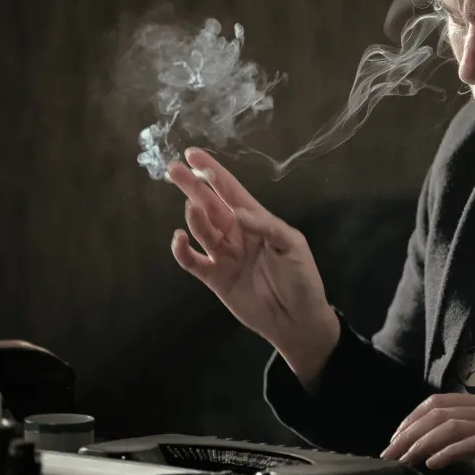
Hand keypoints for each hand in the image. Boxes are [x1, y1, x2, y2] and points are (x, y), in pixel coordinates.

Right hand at [165, 147, 338, 380]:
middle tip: (173, 169)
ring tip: (192, 206)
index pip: (230, 190)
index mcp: (257, 220)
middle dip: (192, 186)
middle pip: (209, 204)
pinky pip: (193, 261)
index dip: (212, 171)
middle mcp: (237, 233)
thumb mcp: (292, 246)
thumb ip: (266, 226)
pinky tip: (179, 239)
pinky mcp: (215, 278)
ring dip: (194, 217)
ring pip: (202, 229)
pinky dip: (182, 250)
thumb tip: (238, 214)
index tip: (192, 154)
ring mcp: (224, 255)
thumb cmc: (302, 279)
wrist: (297, 320)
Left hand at [380, 393, 474, 474]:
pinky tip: (432, 465)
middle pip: (435, 411)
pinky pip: (466, 443)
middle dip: (407, 432)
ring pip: (446, 425)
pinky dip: (444, 453)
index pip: (437, 402)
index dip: (411, 419)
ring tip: (404, 460)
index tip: (396, 439)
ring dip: (419, 444)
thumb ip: (472, 436)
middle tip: (389, 452)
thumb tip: (438, 448)